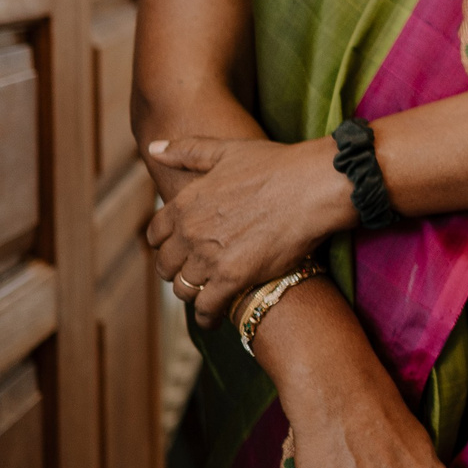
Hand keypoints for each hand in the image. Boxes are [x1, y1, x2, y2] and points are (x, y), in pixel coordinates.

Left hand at [144, 133, 353, 325]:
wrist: (313, 186)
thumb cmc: (277, 166)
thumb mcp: (227, 151)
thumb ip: (186, 151)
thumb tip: (154, 149)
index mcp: (185, 203)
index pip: (155, 234)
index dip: (163, 245)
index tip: (176, 250)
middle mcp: (190, 232)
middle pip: (166, 265)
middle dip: (176, 272)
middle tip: (192, 275)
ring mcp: (209, 257)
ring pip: (184, 289)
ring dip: (192, 294)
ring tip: (206, 295)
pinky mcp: (233, 279)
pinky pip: (207, 308)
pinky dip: (207, 316)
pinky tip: (214, 318)